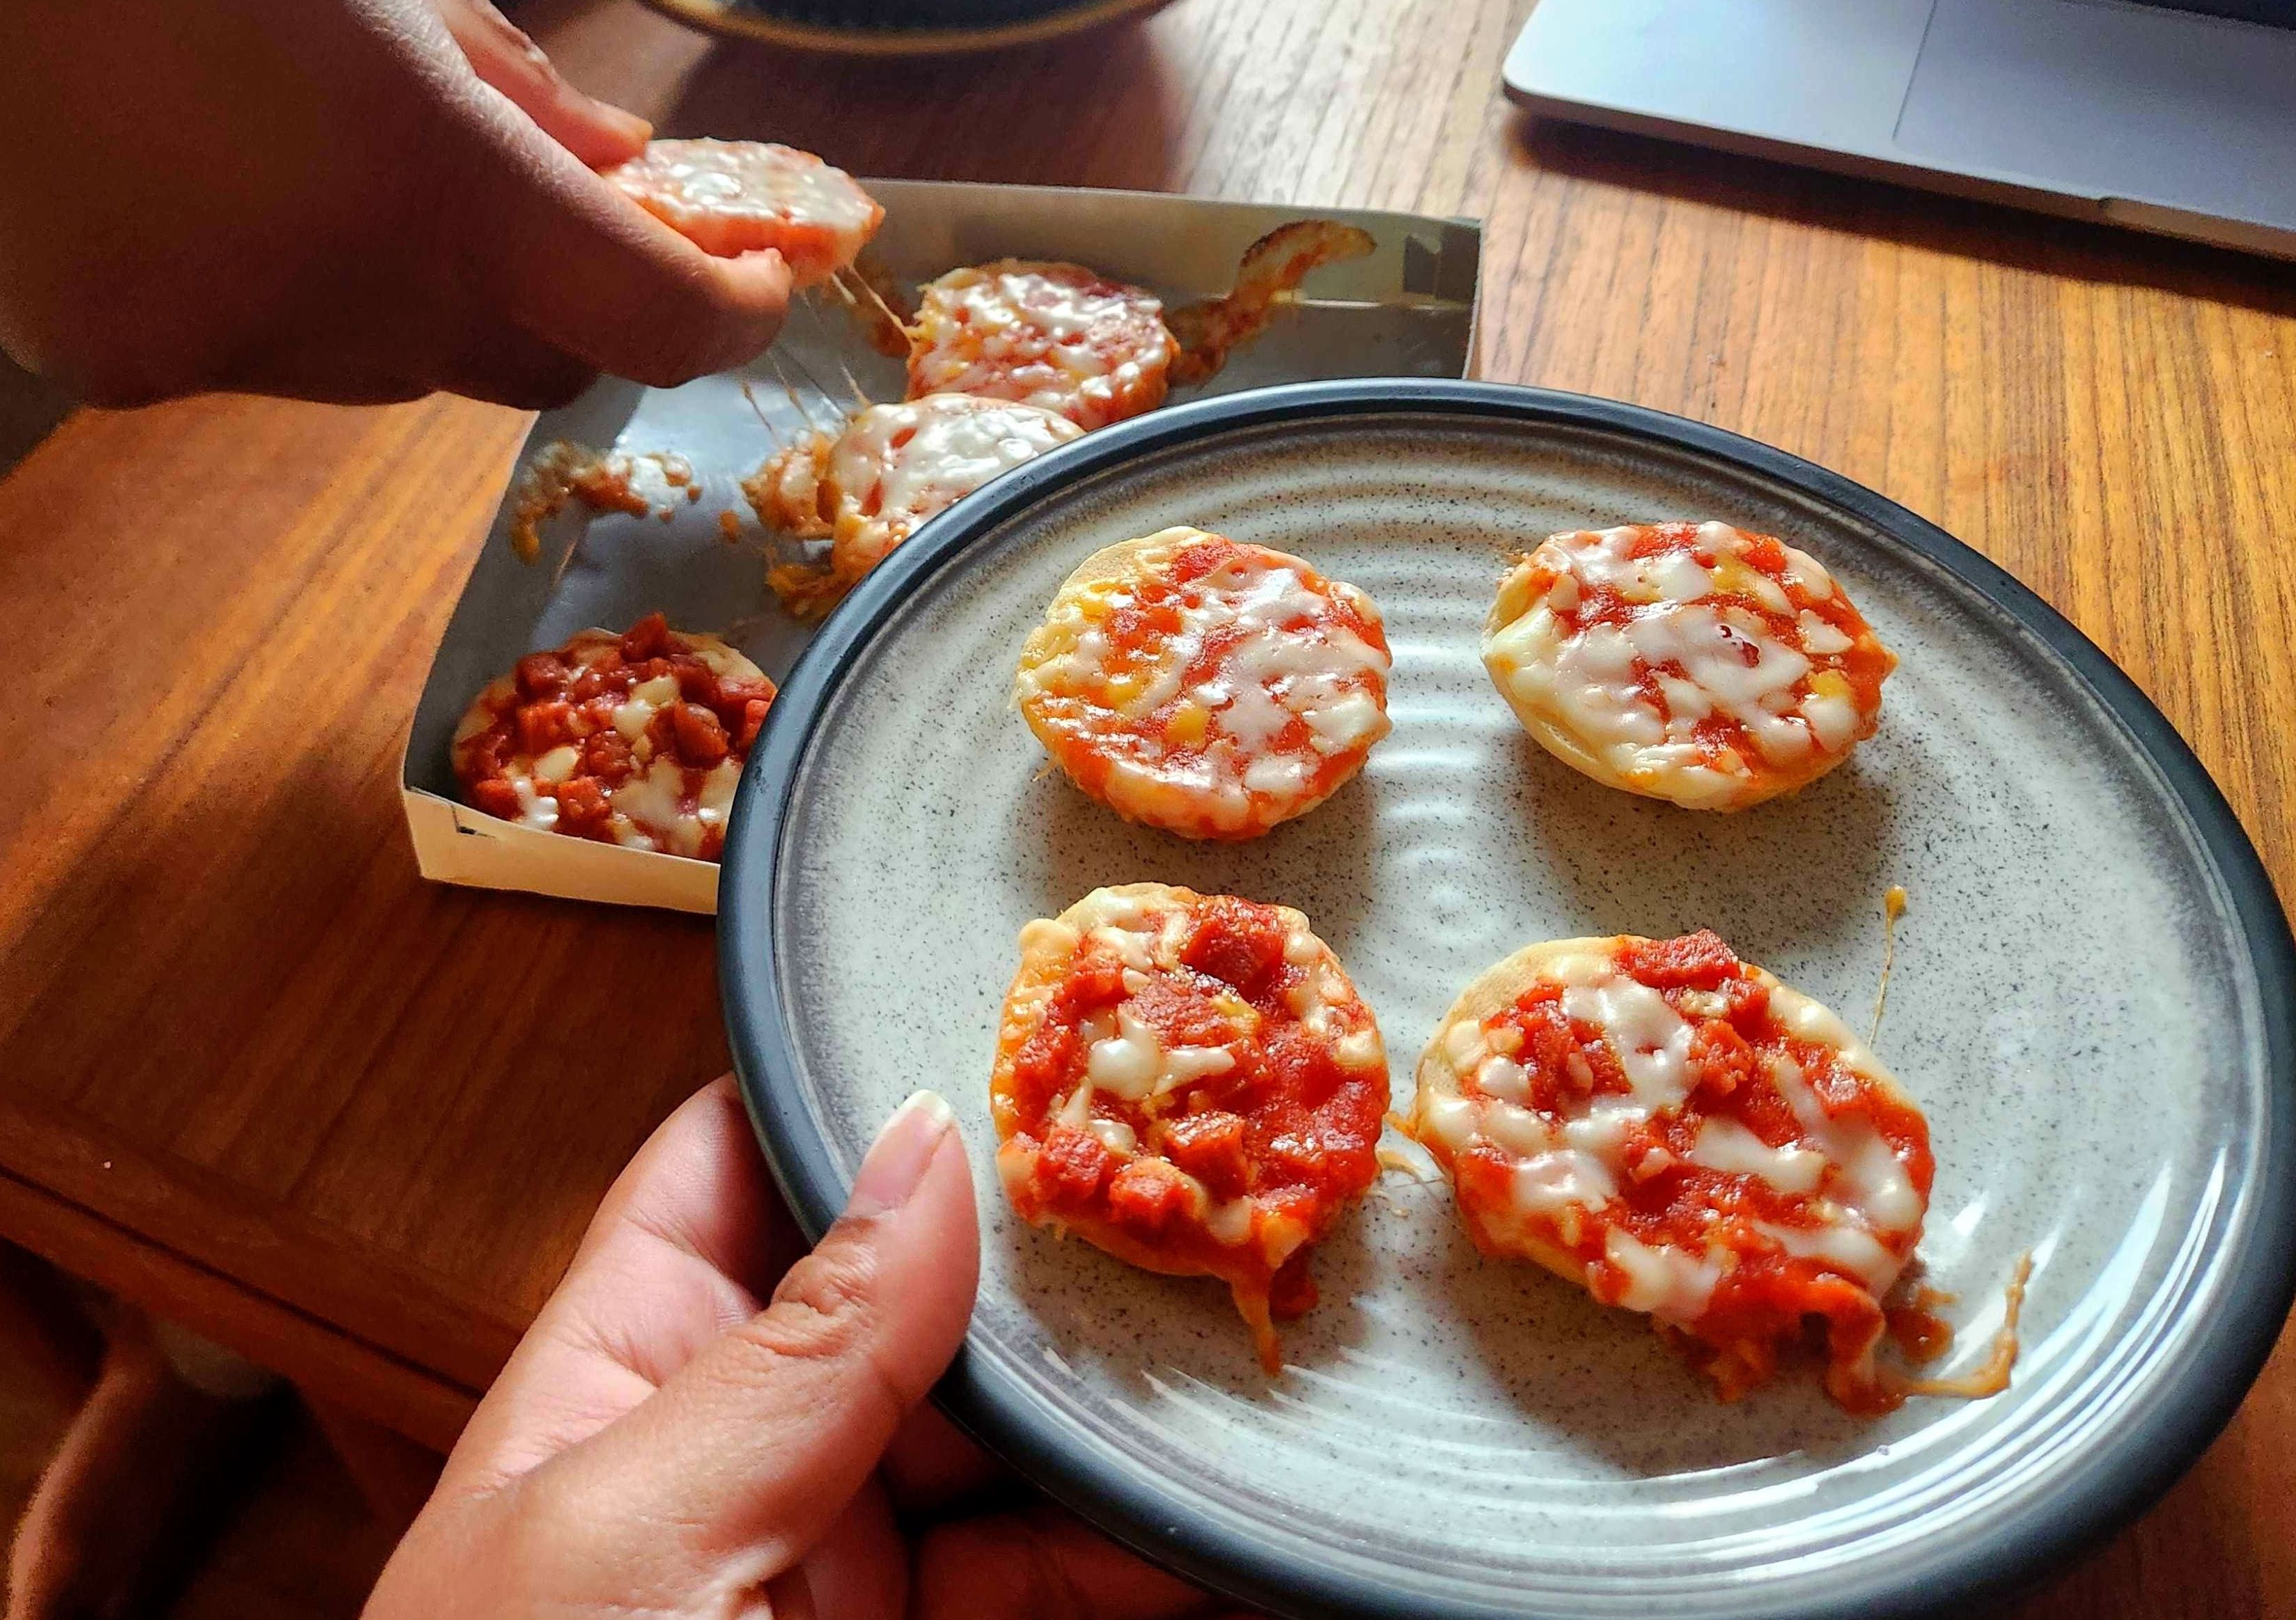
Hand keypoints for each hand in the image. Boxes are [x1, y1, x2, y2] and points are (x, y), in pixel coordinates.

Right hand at [0, 0, 788, 407]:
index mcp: (420, 175)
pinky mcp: (117, 361)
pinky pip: (268, 360)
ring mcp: (217, 344)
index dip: (725, 315)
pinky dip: (290, 299)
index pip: (650, 321)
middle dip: (572, 307)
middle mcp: (333, 294)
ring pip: (398, 370)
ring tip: (336, 176)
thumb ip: (516, 89)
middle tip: (573, 230)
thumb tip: (613, 175)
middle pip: (533, 367)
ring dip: (417, 300)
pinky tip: (222, 201)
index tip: (753, 284)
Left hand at [364, 1077, 1249, 1618]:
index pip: (736, 1173)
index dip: (858, 1095)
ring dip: (1113, 1407)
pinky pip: (1050, 1581)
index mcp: (619, 1380)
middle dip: (1035, 1253)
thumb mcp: (637, 1540)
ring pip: (1003, 1447)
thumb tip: (924, 1145)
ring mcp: (838, 1571)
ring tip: (1232, 1325)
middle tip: (1183, 1173)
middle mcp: (734, 1458)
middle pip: (906, 1300)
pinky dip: (1142, 1552)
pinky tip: (1224, 1515)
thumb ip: (796, 1347)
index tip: (1005, 1027)